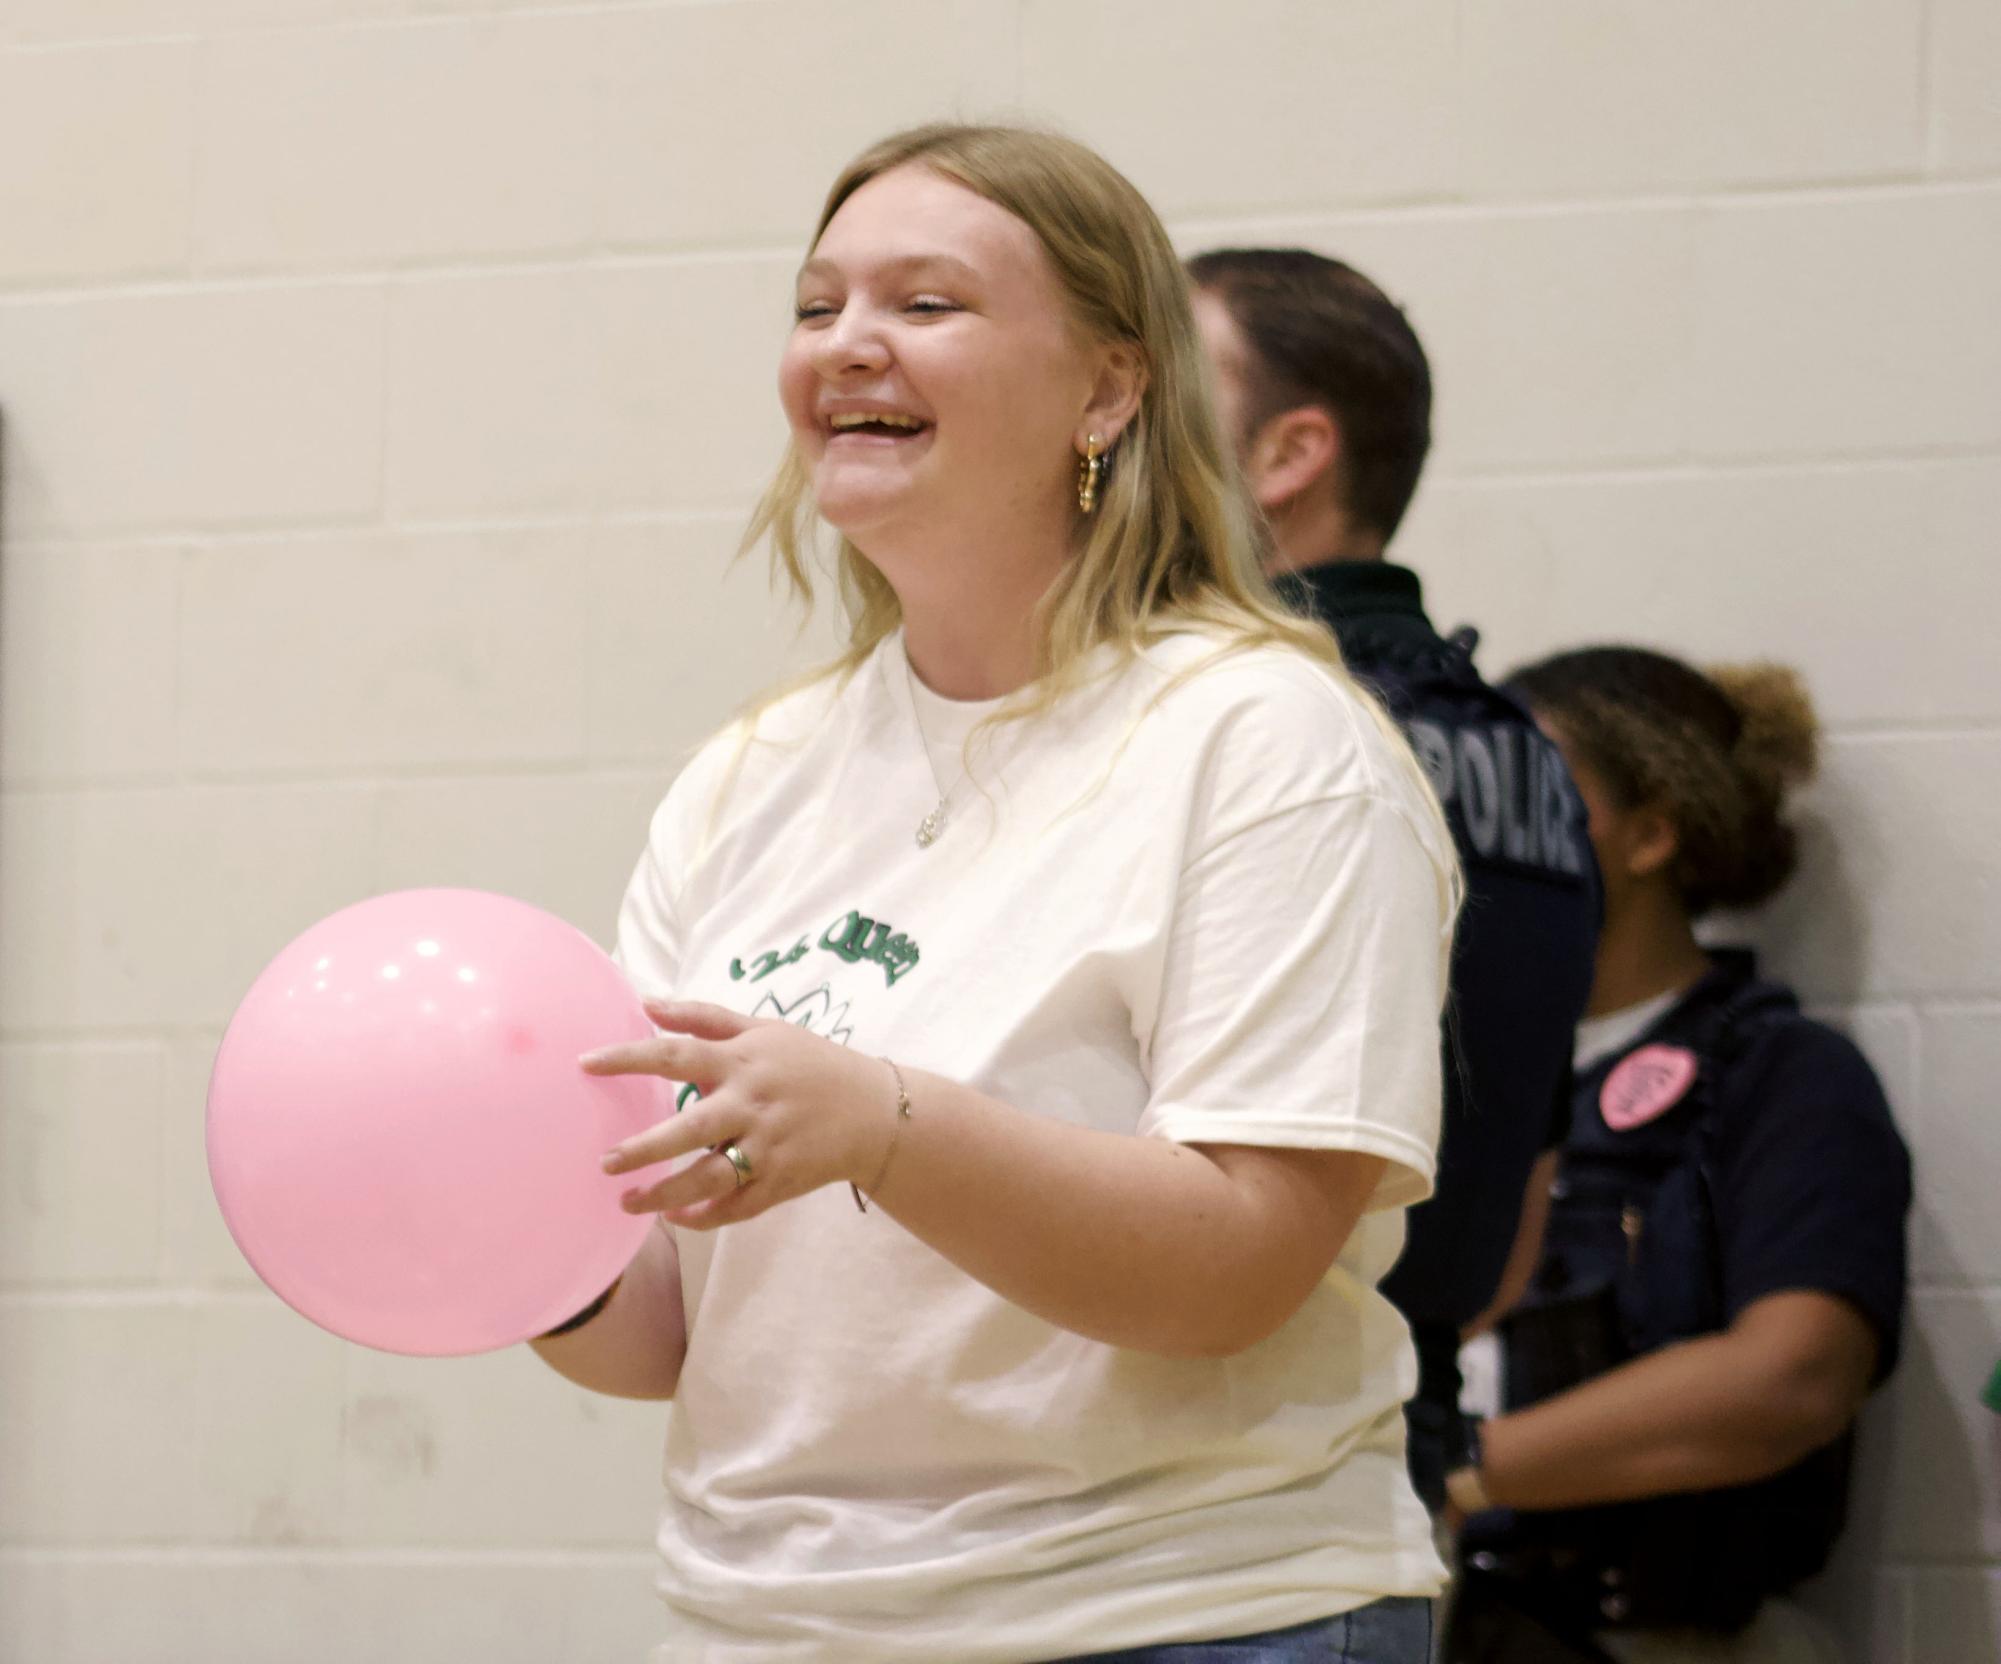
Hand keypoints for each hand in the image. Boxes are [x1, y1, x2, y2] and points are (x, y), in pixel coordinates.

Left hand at [579, 998, 892, 1229]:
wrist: (877, 1111)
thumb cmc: (812, 1064)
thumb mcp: (765, 1029)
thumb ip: (704, 1016)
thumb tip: (646, 1001)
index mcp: (743, 1061)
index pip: (677, 1054)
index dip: (630, 1057)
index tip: (585, 1064)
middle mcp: (752, 1104)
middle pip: (690, 1128)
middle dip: (644, 1148)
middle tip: (605, 1161)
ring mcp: (768, 1147)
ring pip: (711, 1178)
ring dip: (666, 1196)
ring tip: (628, 1202)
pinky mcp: (782, 1182)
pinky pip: (737, 1207)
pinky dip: (705, 1217)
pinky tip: (676, 1217)